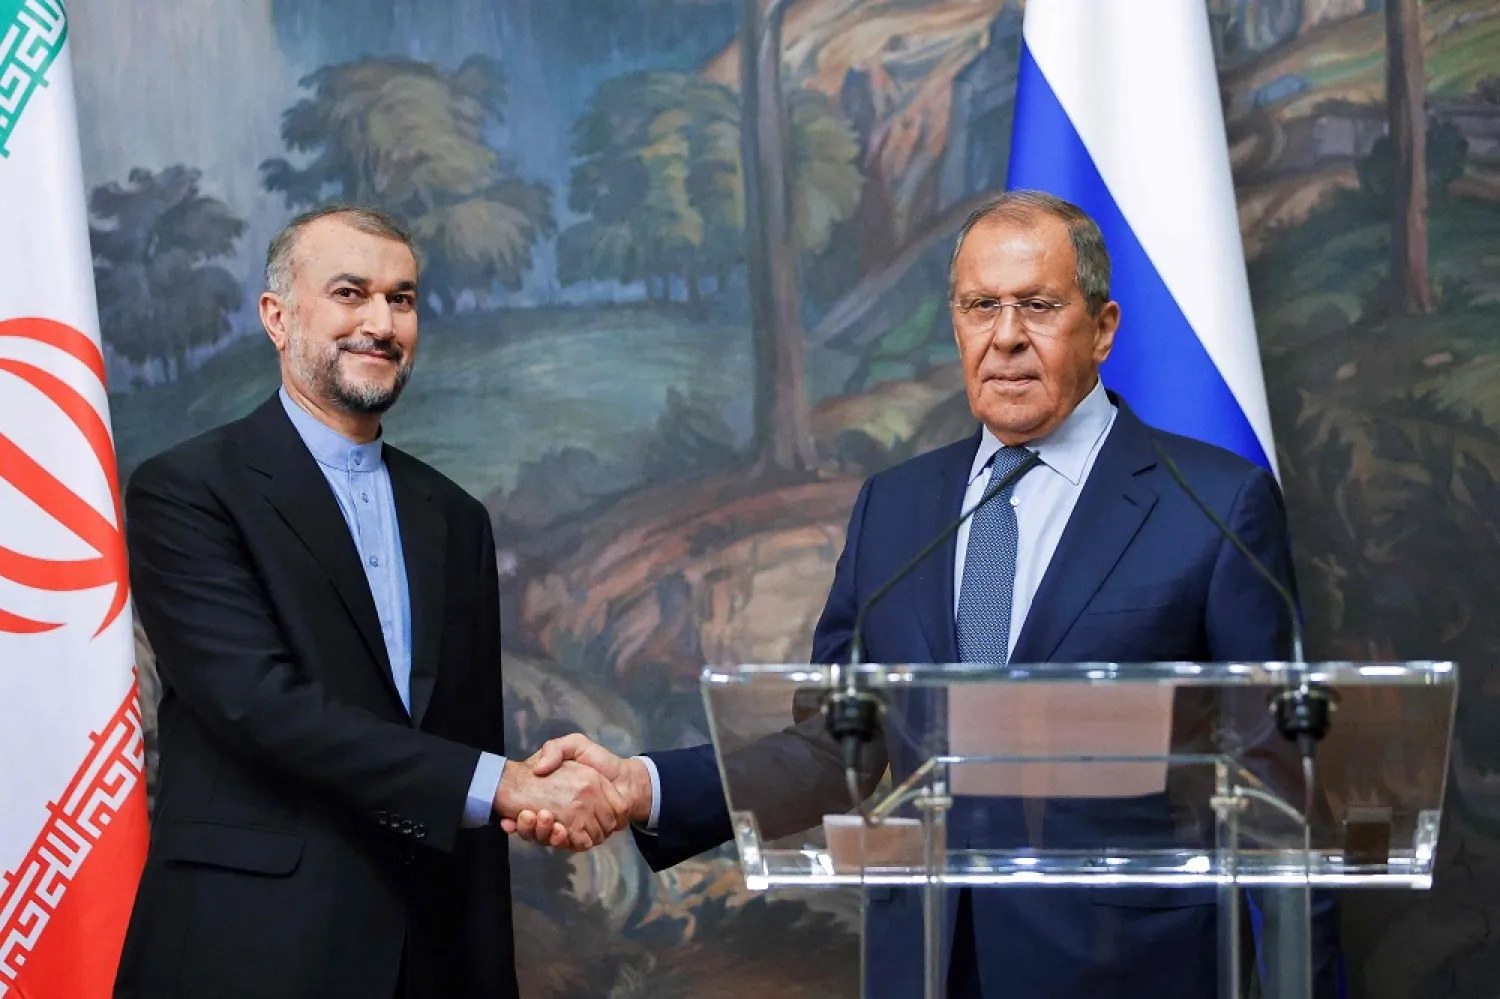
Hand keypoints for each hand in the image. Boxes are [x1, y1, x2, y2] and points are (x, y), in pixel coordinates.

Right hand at [500, 734, 652, 847]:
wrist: (626, 778)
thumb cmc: (600, 761)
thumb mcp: (574, 745)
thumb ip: (555, 750)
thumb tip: (537, 769)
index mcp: (551, 796)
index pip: (524, 813)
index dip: (516, 816)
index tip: (509, 814)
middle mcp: (558, 814)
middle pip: (533, 829)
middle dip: (526, 826)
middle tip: (526, 814)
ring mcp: (571, 827)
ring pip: (547, 839)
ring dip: (540, 833)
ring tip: (542, 818)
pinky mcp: (585, 837)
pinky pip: (569, 844)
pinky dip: (560, 840)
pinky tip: (558, 829)